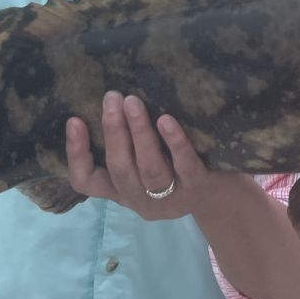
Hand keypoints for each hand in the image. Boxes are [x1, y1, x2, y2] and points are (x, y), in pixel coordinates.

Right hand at [66, 91, 243, 221]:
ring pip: (149, 169)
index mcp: (122, 191)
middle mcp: (141, 200)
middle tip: (111, 98)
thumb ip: (128, 144)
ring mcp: (170, 198)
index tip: (74, 120)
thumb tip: (110, 98)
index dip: (76, 154)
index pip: (87, 182)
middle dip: (113, 132)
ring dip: (139, 133)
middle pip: (120, 169)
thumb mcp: (146, 162)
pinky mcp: (198, 188)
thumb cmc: (176, 168)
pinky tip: (166, 120)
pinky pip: (184, 165)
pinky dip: (174, 142)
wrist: (225, 197)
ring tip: (132, 102)